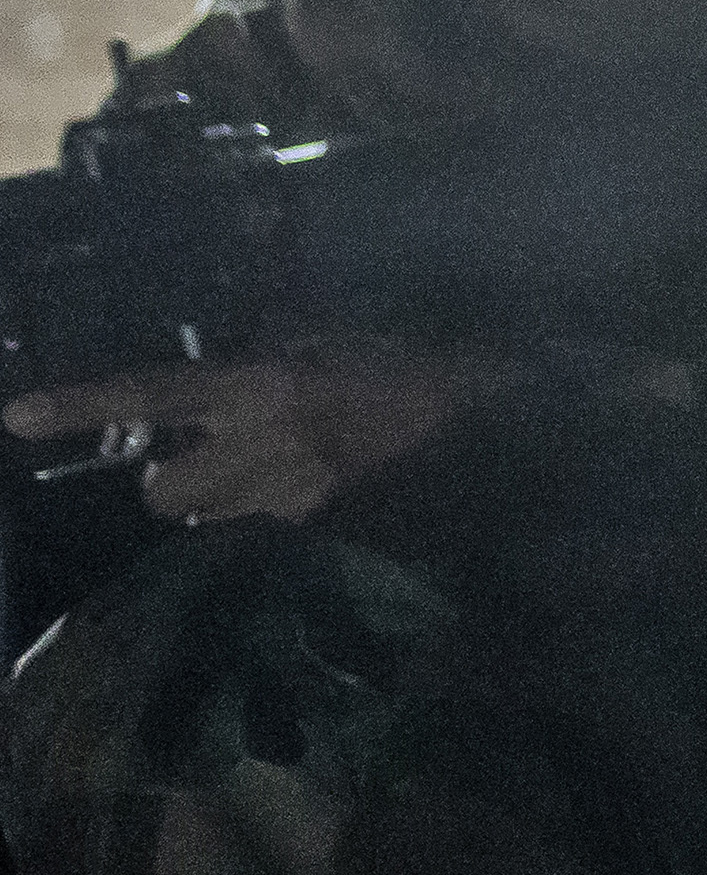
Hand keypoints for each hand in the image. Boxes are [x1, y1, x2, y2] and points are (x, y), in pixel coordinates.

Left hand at [4, 338, 498, 523]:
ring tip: (273, 475)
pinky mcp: (316, 534)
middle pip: (162, 492)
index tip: (15, 415)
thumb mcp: (334, 340)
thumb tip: (214, 381)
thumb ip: (270, 357)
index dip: (81, 405)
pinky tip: (316, 494)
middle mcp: (263, 445)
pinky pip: (262, 532)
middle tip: (209, 459)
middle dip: (172, 481)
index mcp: (264, 384)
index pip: (152, 394)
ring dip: (222, 503)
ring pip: (208, 520)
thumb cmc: (413, 365)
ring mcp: (289, 499)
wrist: (491, 422)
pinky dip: (273, 516)